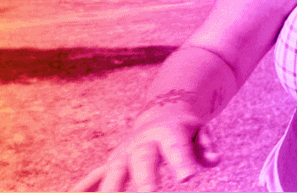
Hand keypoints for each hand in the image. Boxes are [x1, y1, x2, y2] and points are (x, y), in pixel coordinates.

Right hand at [70, 115, 217, 191]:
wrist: (162, 112)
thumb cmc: (185, 129)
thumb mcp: (201, 133)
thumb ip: (206, 147)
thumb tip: (214, 160)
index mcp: (168, 134)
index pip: (176, 149)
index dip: (181, 162)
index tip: (188, 178)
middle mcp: (142, 143)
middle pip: (141, 161)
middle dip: (144, 180)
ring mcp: (124, 154)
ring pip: (113, 172)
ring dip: (108, 190)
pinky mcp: (112, 164)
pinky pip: (94, 178)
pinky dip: (82, 189)